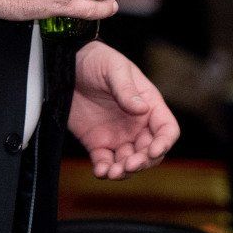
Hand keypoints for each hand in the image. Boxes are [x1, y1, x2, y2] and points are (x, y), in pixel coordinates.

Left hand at [69, 41, 179, 178]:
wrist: (65, 64)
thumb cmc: (96, 60)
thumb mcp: (113, 68)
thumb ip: (126, 89)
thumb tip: (142, 109)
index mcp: (148, 105)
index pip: (166, 129)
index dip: (165, 142)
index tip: (154, 150)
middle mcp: (137, 124)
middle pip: (150, 152)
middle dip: (143, 162)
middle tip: (129, 164)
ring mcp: (118, 136)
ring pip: (129, 162)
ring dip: (124, 171)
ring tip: (112, 172)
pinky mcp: (98, 143)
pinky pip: (105, 162)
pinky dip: (105, 171)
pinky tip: (100, 172)